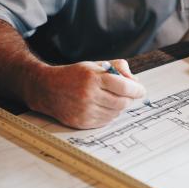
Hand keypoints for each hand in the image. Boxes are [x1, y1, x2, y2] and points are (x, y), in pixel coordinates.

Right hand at [26, 59, 145, 128]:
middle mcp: (89, 95)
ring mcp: (85, 111)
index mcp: (93, 78)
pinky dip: (109, 115)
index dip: (137, 89)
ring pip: (116, 113)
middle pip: (122, 102)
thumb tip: (135, 80)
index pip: (125, 87)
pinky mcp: (82, 122)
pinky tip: (102, 107)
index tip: (141, 90)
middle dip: (129, 98)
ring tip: (110, 99)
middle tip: (127, 94)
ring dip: (118, 107)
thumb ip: (117, 68)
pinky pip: (106, 121)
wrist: (47, 89)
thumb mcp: (94, 65)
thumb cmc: (74, 75)